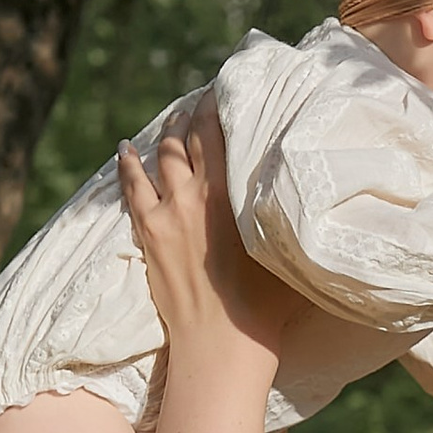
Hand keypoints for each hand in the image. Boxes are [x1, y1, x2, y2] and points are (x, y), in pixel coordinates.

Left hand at [119, 99, 281, 432]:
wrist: (222, 346)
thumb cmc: (268, 305)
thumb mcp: (288, 249)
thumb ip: (287, 214)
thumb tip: (305, 189)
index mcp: (229, 193)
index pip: (218, 131)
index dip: (219, 103)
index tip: (226, 86)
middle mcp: (194, 194)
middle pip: (188, 137)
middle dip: (194, 113)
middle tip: (203, 96)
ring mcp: (167, 214)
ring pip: (161, 157)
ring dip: (167, 134)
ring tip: (174, 118)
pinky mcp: (149, 235)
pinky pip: (132, 188)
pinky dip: (128, 164)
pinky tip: (126, 148)